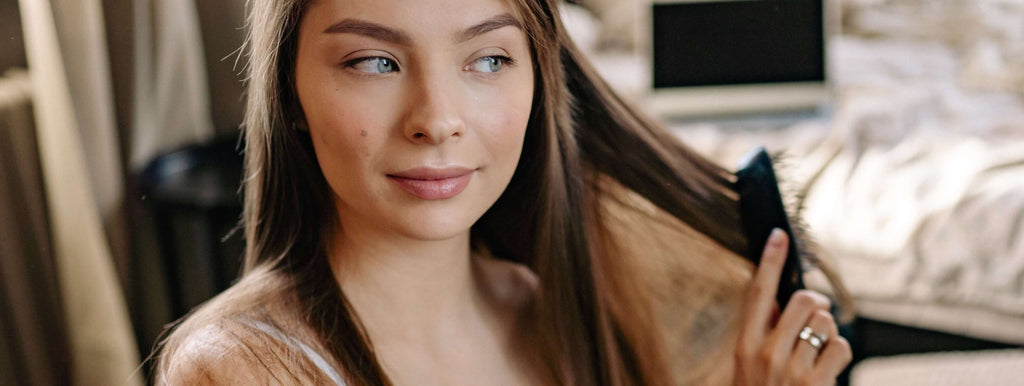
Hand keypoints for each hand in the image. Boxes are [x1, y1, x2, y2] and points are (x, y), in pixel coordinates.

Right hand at [734, 229, 851, 385]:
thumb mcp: (748, 367)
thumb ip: (763, 335)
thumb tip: (785, 302)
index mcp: (744, 345)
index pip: (758, 292)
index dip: (769, 260)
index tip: (779, 234)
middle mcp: (765, 353)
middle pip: (803, 300)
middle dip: (816, 304)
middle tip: (815, 316)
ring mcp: (791, 369)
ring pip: (825, 323)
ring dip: (828, 333)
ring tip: (817, 352)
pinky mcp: (816, 384)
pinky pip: (840, 347)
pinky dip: (840, 353)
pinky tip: (828, 367)